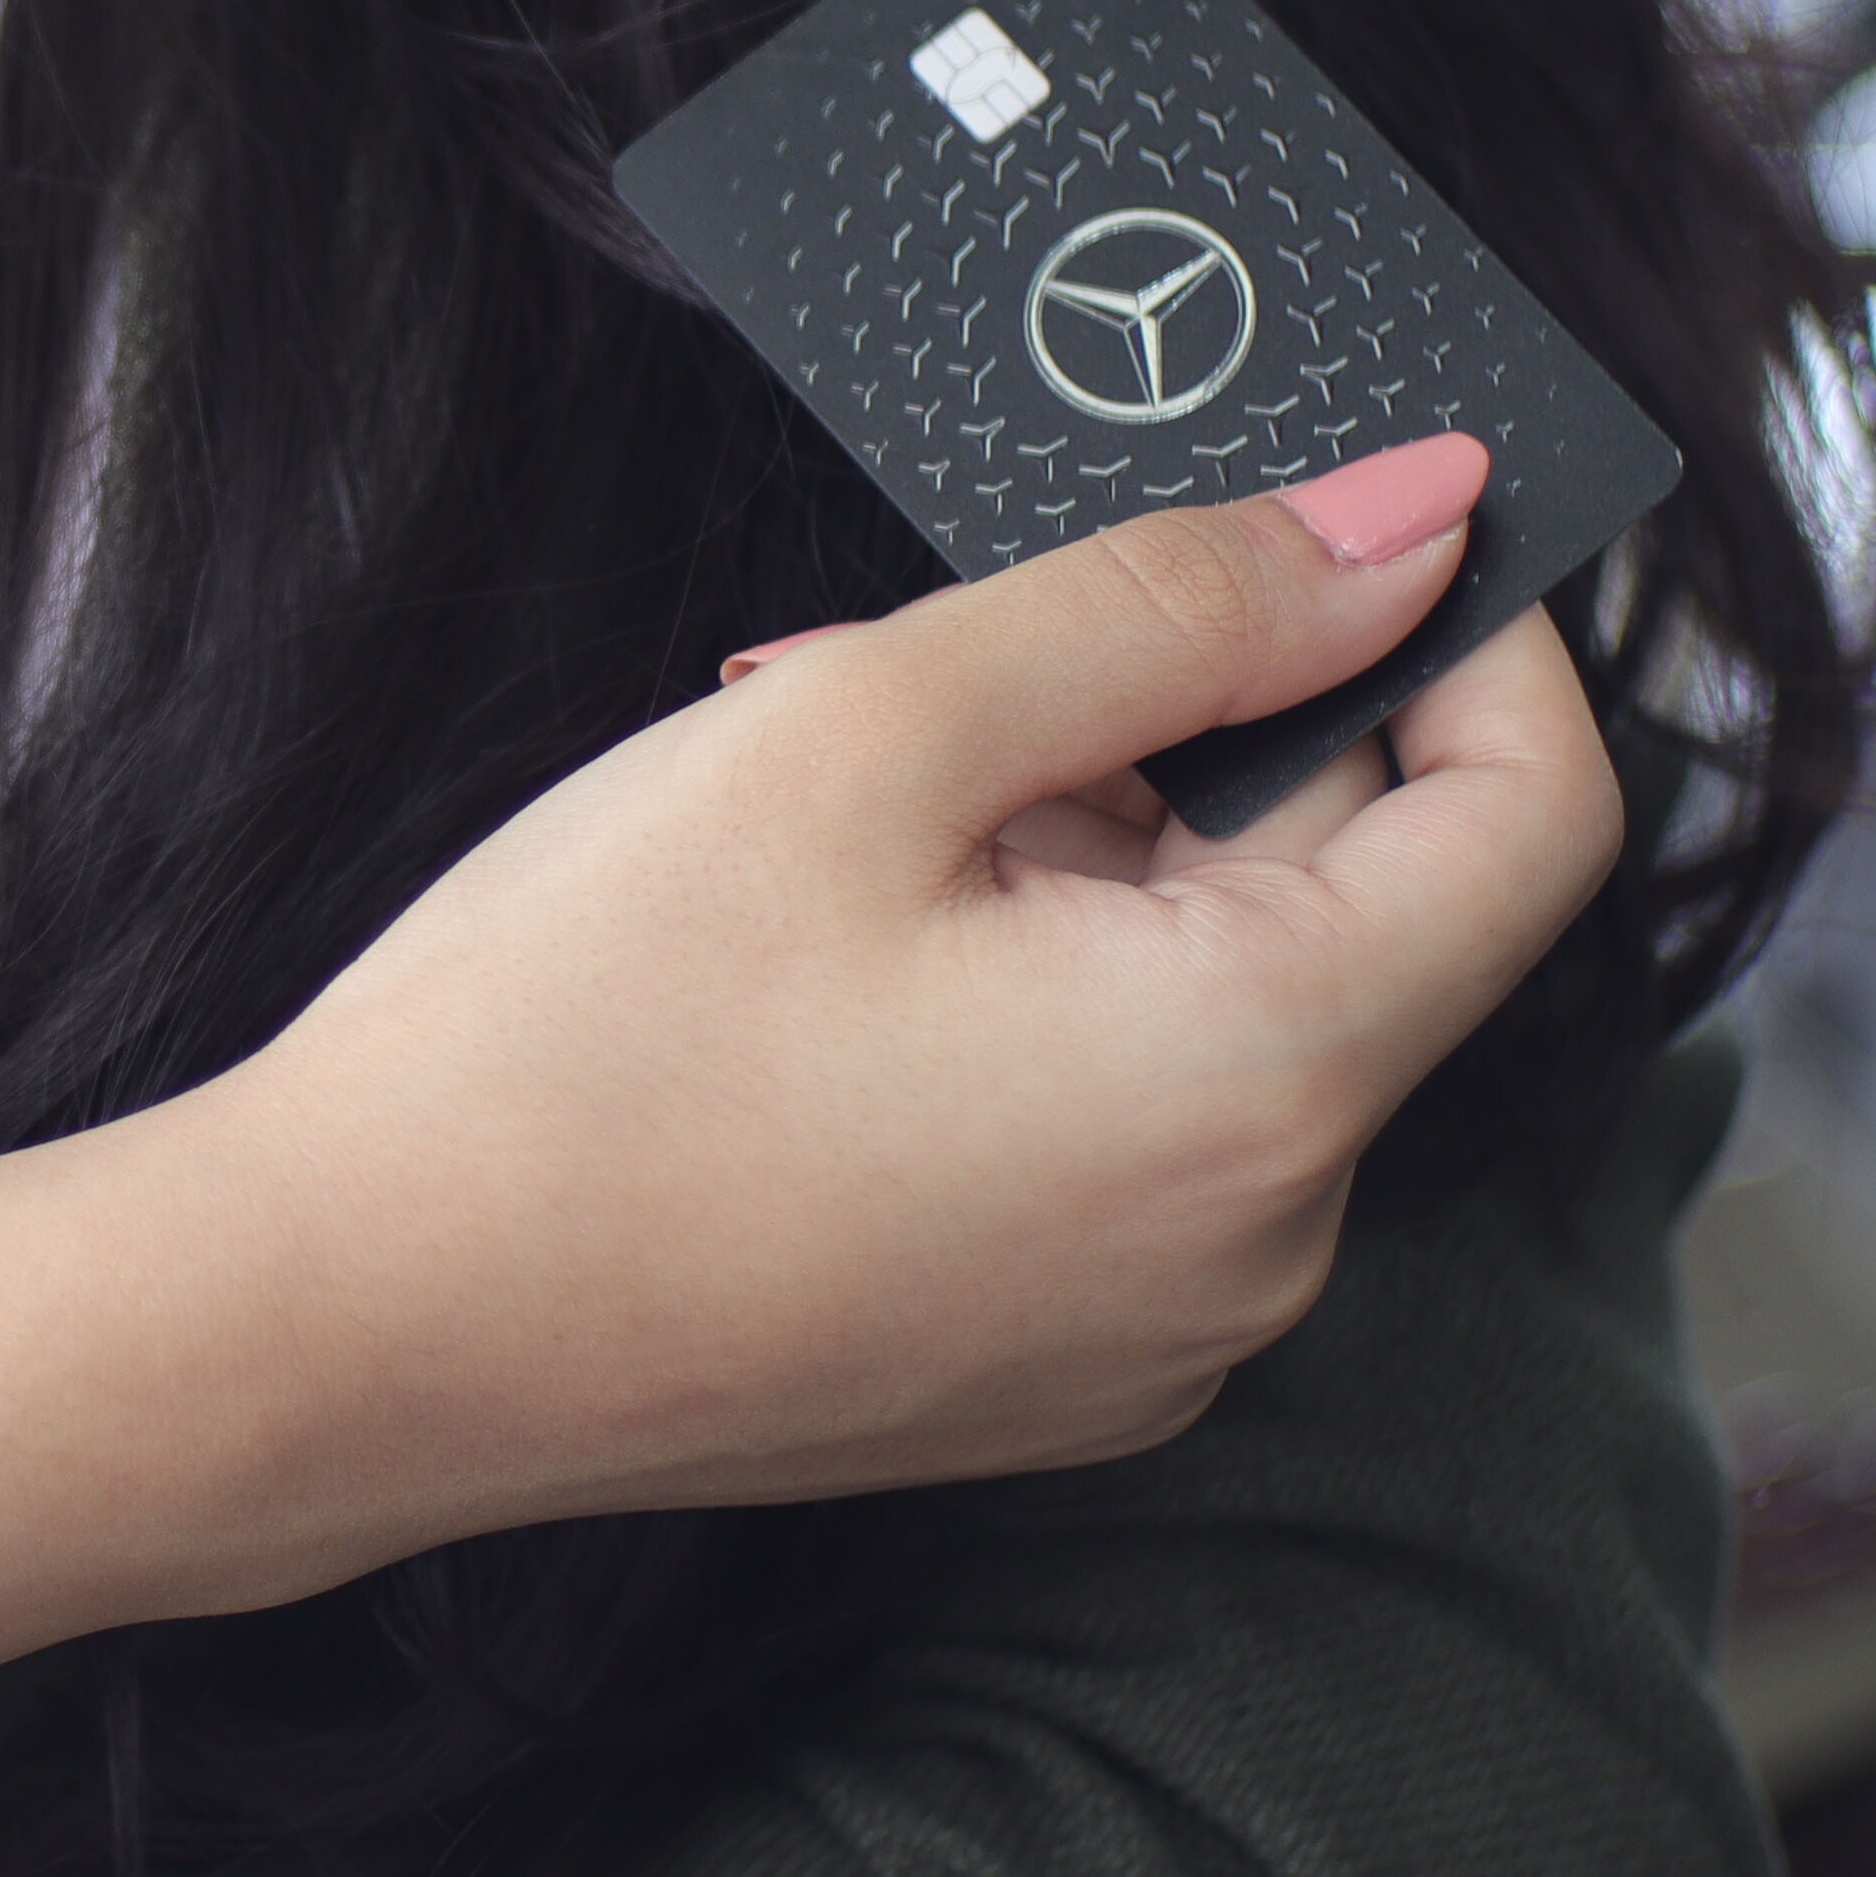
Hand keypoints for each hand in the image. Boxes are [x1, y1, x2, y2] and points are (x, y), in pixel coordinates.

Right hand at [265, 436, 1619, 1521]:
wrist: (339, 1329)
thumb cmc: (572, 1034)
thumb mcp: (874, 730)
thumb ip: (1169, 601)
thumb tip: (1403, 518)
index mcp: (1259, 1081)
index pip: (1535, 819)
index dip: (1470, 629)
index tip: (1336, 514)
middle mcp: (1255, 1245)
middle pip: (1346, 895)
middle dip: (1174, 725)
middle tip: (924, 654)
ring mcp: (1148, 1329)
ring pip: (1212, 993)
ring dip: (1072, 844)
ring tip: (817, 789)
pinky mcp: (1040, 1363)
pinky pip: (1122, 1116)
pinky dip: (1027, 983)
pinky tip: (820, 936)